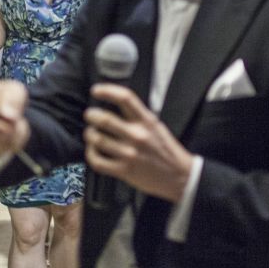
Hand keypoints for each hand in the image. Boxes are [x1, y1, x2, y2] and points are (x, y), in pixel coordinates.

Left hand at [83, 84, 194, 202]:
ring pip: (97, 139)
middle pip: (104, 119)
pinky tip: (93, 151)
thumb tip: (114, 106)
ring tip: (91, 133)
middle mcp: (137, 135)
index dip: (107, 91)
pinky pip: (98, 161)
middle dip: (91, 115)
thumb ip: (138, 116)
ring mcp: (129, 154)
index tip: (96, 91)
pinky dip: (90, 154)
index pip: (125, 98)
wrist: (179, 176)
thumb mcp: (156, 126)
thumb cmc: (167, 150)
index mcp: (147, 121)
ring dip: (89, 134)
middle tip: (90, 115)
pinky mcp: (124, 171)